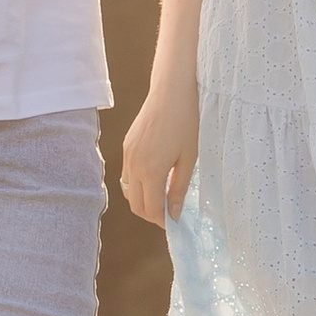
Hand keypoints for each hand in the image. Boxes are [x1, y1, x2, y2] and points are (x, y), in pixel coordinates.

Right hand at [120, 73, 199, 225]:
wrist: (171, 91)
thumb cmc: (185, 122)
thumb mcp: (189, 158)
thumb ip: (179, 188)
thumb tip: (174, 213)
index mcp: (150, 171)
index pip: (150, 208)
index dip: (162, 221)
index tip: (174, 224)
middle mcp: (133, 165)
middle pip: (135, 204)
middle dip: (151, 214)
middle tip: (169, 214)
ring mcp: (127, 155)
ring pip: (128, 191)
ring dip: (143, 200)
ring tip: (163, 197)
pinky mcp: (127, 146)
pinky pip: (127, 175)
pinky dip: (138, 184)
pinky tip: (155, 179)